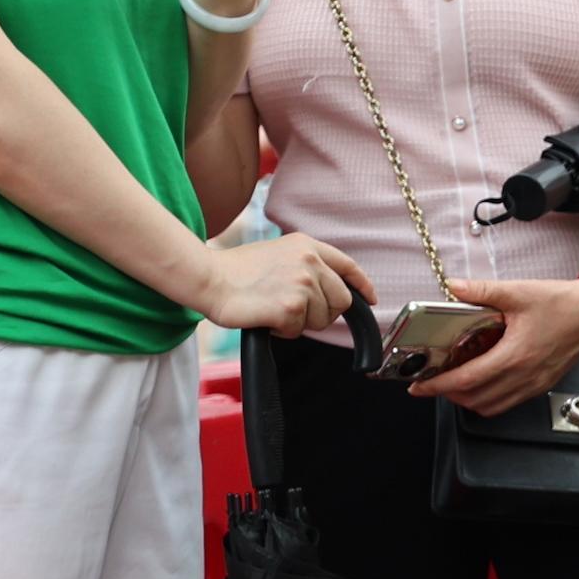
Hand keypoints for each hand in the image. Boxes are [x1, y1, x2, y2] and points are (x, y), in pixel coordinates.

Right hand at [197, 231, 374, 335]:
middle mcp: (309, 262)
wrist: (208, 278)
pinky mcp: (291, 308)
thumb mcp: (278, 254)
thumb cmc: (236, 271)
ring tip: (273, 307)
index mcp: (307, 246)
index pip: (348, 266)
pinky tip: (265, 316)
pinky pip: (299, 331)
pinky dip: (283, 331)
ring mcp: (302, 284)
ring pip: (322, 320)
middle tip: (294, 311)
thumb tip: (329, 291)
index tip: (371, 299)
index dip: (362, 286)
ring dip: (299, 323)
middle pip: (341, 301)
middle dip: (323, 313)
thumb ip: (306, 266)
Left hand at [411, 272, 578, 410]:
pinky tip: (484, 382)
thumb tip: (454, 286)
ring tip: (456, 384)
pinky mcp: (542, 385)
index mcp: (515, 356)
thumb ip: (483, 291)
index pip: (466, 380)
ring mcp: (534, 384)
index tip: (419, 386)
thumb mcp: (519, 292)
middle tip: (433, 382)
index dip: (438, 386)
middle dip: (449, 395)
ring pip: (491, 407)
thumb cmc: (563, 303)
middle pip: (475, 400)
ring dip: (469, 400)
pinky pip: (508, 403)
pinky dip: (489, 400)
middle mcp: (524, 376)